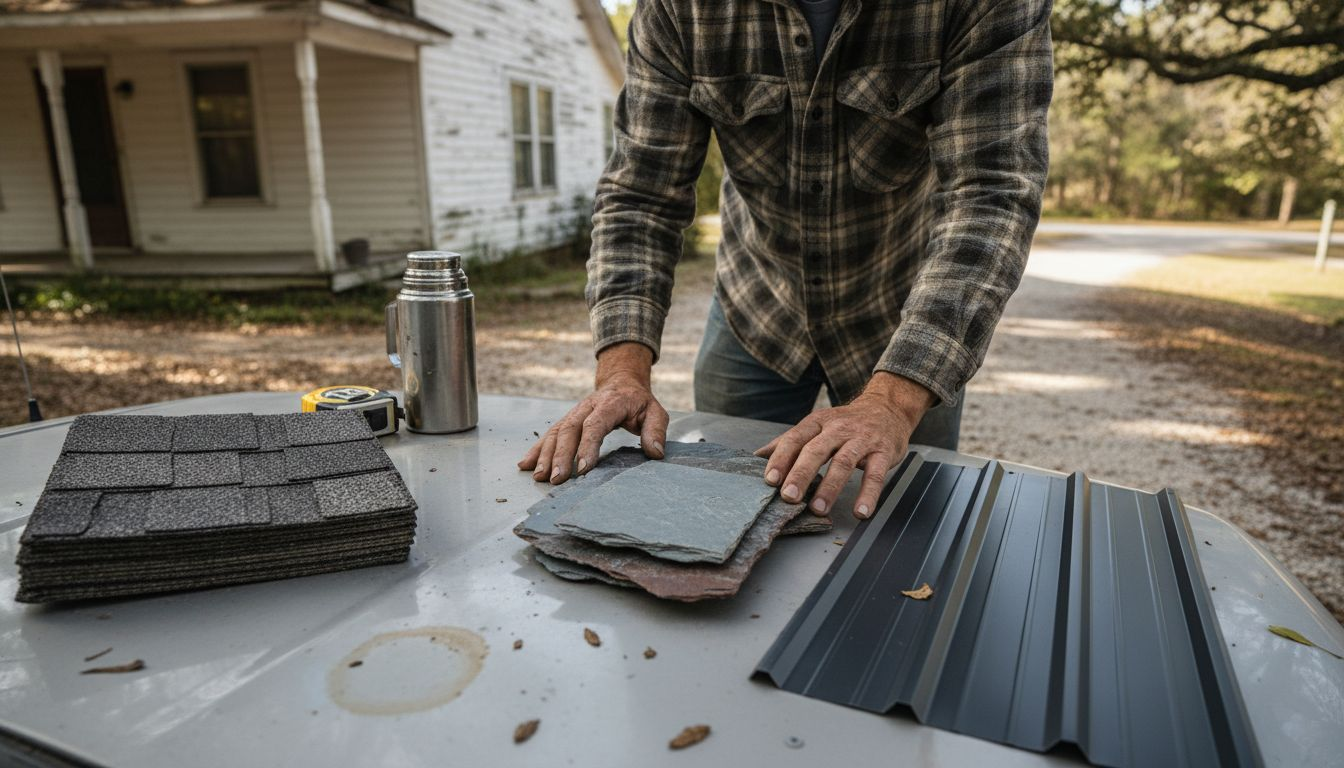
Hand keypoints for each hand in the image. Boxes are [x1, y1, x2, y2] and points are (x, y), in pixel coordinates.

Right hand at [518, 342, 668, 484]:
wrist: (621, 382)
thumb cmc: (639, 402)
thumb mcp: (656, 412)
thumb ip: (656, 431)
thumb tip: (655, 452)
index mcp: (610, 403)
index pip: (595, 424)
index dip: (588, 446)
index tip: (584, 468)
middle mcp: (587, 407)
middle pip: (570, 430)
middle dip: (561, 455)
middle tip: (557, 479)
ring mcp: (574, 413)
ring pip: (556, 432)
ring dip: (545, 455)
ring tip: (540, 477)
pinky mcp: (567, 420)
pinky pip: (549, 434)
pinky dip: (537, 450)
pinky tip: (526, 465)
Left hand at [755, 373, 933, 518]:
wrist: (887, 408)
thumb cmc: (846, 423)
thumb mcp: (817, 426)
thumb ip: (789, 441)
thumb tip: (757, 456)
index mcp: (817, 423)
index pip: (795, 439)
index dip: (781, 458)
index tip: (770, 480)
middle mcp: (838, 429)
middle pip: (816, 450)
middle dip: (801, 474)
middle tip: (789, 496)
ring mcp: (862, 439)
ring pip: (844, 462)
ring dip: (830, 487)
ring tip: (818, 509)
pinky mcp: (883, 452)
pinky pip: (875, 474)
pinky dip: (868, 494)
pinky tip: (861, 512)